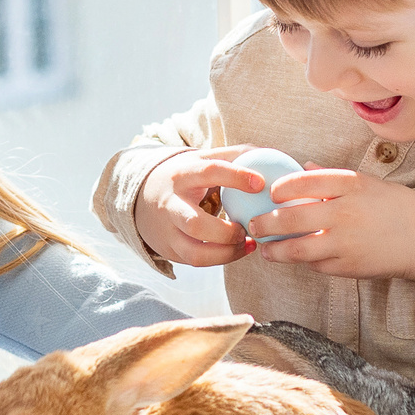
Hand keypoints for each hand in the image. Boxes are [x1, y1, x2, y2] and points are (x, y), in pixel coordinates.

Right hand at [133, 147, 264, 266]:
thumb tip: (272, 153)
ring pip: (195, 252)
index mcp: (183, 175)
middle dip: (226, 232)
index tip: (260, 183)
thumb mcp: (202, 159)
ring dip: (227, 253)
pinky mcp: (170, 250)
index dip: (235, 176)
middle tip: (249, 228)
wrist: (141, 196)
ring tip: (249, 244)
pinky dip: (222, 259)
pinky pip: (197, 261)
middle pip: (195, 224)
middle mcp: (171, 204)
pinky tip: (239, 250)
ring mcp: (168, 231)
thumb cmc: (186, 177)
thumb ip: (235, 155)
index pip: (208, 172)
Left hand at [248, 165, 414, 301]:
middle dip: (265, 222)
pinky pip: (315, 265)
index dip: (280, 188)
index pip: (303, 182)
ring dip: (274, 250)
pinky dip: (303, 261)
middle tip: (254, 224)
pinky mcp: (346, 267)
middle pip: (290, 218)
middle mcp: (344, 213)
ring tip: (265, 248)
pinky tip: (296, 257)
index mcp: (350, 185)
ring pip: (296, 249)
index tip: (270, 193)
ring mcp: (344, 242)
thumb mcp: (369, 183)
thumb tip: (305, 166)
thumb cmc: (397, 208)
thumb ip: (333, 177)